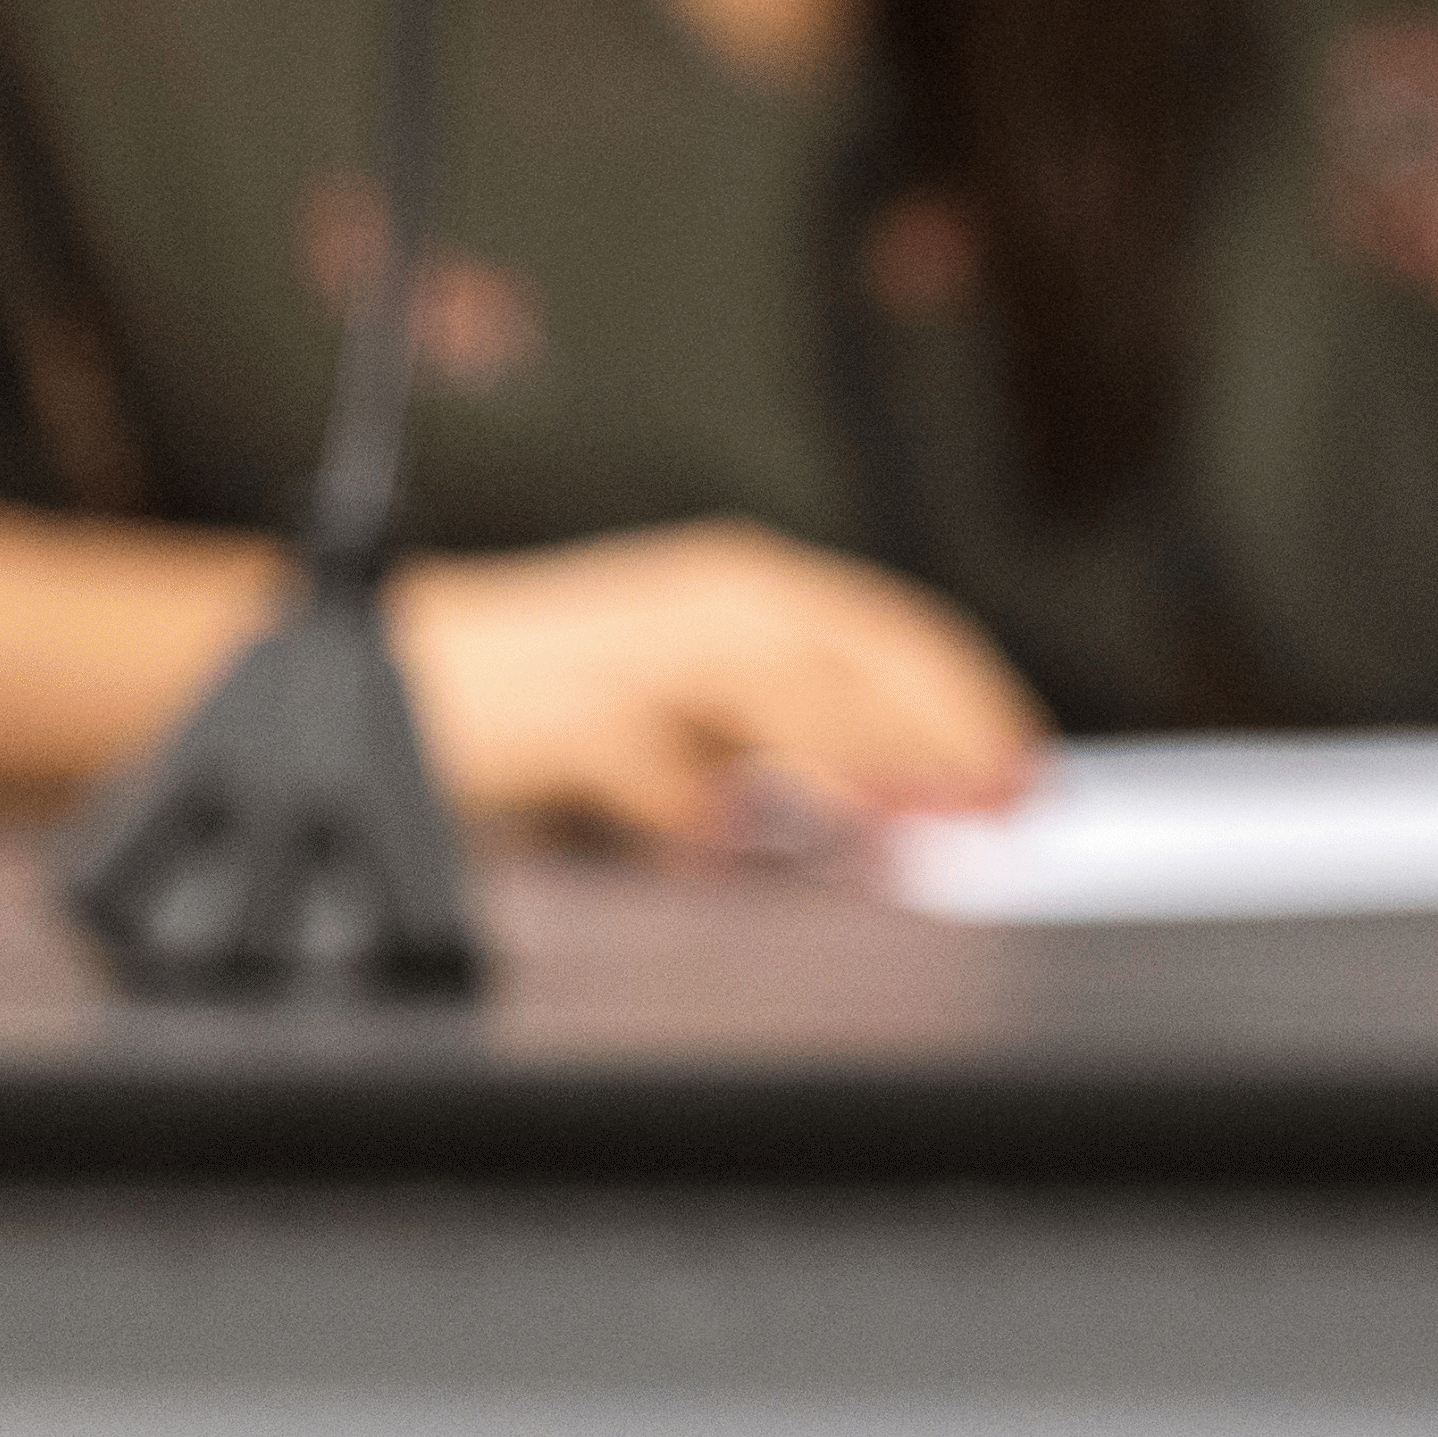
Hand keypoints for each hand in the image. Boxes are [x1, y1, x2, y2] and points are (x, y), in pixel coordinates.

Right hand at [387, 520, 1044, 850]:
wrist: (406, 679)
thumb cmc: (569, 699)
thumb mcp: (708, 714)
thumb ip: (801, 747)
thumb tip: (914, 816)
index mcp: (757, 590)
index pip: (900, 637)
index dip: (975, 705)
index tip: (1031, 779)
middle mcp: (710, 598)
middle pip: (853, 652)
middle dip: (937, 730)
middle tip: (998, 808)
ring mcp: (633, 643)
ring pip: (765, 683)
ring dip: (844, 755)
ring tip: (905, 822)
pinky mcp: (552, 703)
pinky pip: (634, 745)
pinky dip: (683, 795)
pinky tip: (724, 846)